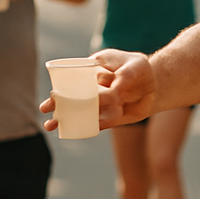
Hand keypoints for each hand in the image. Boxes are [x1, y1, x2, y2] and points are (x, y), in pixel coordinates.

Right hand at [40, 48, 154, 130]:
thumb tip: (114, 92)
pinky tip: (73, 132)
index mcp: (93, 71)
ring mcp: (100, 104)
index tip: (54, 93)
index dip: (61, 86)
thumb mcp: (135, 67)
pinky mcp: (109, 118)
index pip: (74, 78)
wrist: (154, 85)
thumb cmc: (140, 69)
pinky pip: (96, 124)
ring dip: (64, 118)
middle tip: (45, 109)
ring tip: (49, 125)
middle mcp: (93, 88)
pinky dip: (87, 127)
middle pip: (71, 96)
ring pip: (79, 112)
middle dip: (57, 103)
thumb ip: (125, 76)